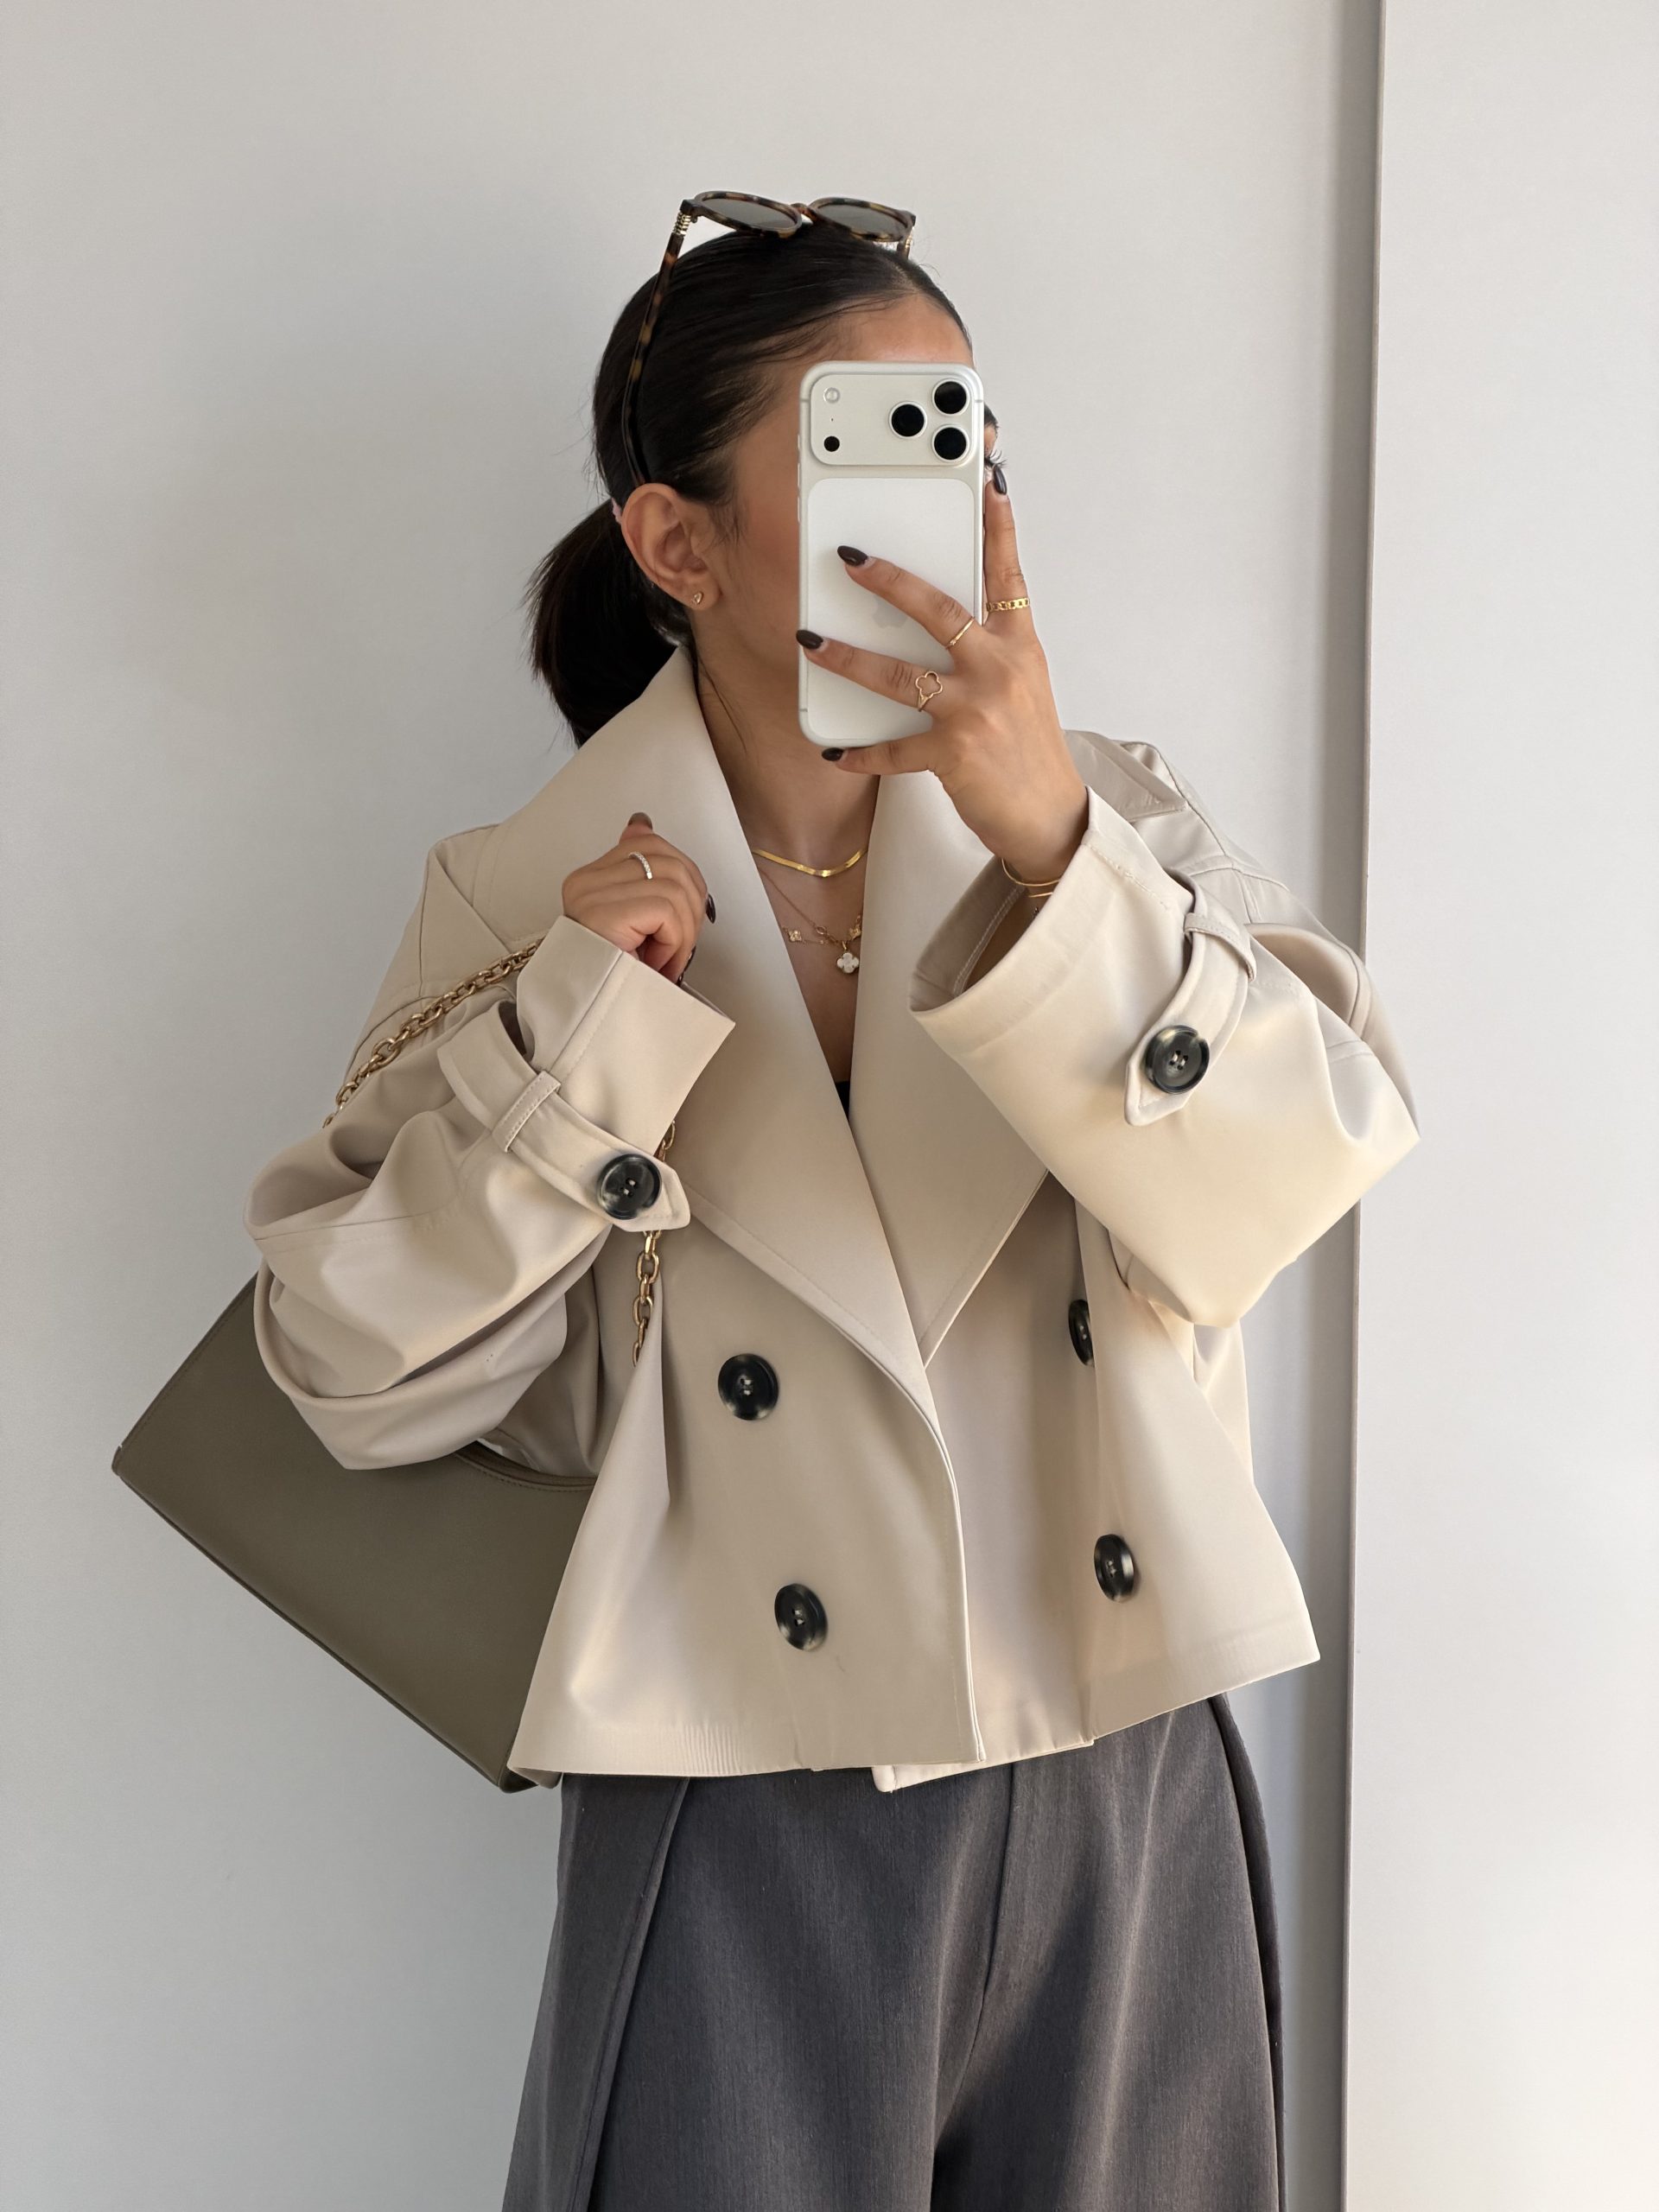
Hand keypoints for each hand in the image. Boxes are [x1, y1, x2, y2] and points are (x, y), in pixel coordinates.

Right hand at [561, 811, 714, 981]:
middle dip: (690, 908)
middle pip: (671, 863)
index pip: (650, 845)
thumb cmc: (617, 976)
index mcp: (590, 876)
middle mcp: (586, 881)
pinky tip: (658, 964)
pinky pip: (667, 910)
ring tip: (665, 960)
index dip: (683, 879)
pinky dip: (675, 942)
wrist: (593, 1018)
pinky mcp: (605, 914)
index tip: (678, 919)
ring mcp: (592, 895)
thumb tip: (641, 822)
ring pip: (675, 887)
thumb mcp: (637, 921)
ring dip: (683, 933)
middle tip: (677, 947)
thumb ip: (643, 877)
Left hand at [795, 470, 1088, 884]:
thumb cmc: (1028, 750)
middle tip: (851, 559)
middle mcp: (1000, 670)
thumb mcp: (1022, 685)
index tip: (988, 480)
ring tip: (811, 640)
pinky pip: (894, 748)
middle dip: (890, 581)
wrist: (1049, 816)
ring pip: (900, 673)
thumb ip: (989, 648)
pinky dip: (862, 752)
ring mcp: (977, 710)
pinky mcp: (955, 753)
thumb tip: (940, 618)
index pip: (1008, 574)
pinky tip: (837, 752)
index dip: (998, 525)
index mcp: (1020, 646)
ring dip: (848, 657)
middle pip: (940, 610)